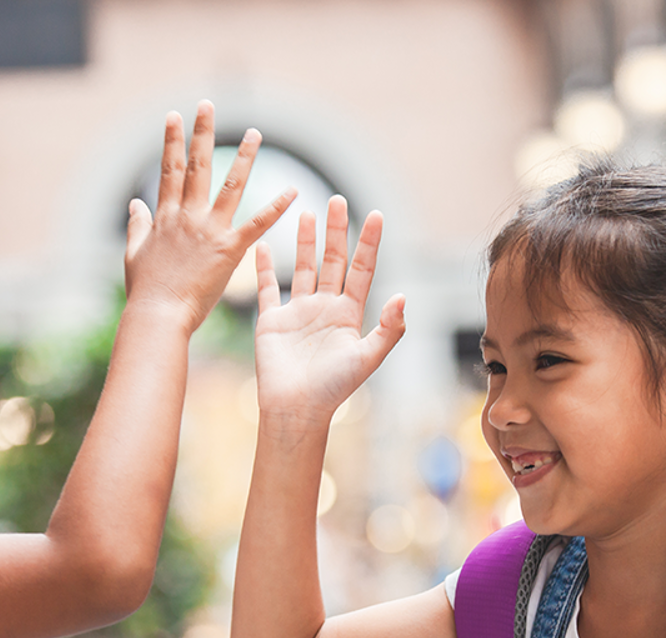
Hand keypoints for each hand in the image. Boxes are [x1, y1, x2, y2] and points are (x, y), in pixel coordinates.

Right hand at [124, 99, 295, 333]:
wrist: (157, 315)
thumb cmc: (145, 292)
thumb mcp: (134, 254)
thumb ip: (137, 225)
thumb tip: (135, 202)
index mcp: (165, 217)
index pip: (170, 170)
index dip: (172, 141)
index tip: (174, 117)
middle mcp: (187, 217)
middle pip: (197, 166)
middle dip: (203, 132)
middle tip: (209, 104)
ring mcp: (209, 231)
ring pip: (230, 185)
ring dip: (244, 157)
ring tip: (256, 133)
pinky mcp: (229, 251)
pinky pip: (257, 223)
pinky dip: (277, 207)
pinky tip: (293, 190)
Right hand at [254, 194, 404, 429]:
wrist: (296, 409)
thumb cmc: (333, 388)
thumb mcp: (367, 358)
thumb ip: (388, 329)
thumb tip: (404, 295)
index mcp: (349, 315)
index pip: (362, 270)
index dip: (369, 243)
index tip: (376, 214)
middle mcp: (325, 309)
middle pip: (333, 262)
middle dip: (336, 232)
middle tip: (336, 200)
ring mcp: (298, 313)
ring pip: (302, 268)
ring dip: (304, 242)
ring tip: (306, 213)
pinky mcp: (272, 321)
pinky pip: (268, 288)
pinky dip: (263, 267)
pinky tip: (262, 244)